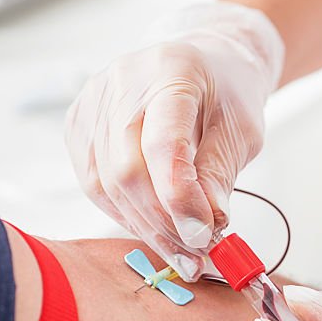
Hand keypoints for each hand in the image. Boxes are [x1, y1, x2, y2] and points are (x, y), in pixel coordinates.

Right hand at [65, 3, 283, 280]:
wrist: (202, 65)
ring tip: (182, 253)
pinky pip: (95, 185)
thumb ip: (221, 173)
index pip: (163, 145)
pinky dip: (127, 215)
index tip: (204, 236)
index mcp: (171, 71)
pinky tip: (156, 230)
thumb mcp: (242, 130)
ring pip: (107, 185)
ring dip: (146, 229)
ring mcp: (93, 103)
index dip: (180, 198)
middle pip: (127, 170)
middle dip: (164, 224)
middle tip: (196, 255)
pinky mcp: (79, 127)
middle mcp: (121, 82)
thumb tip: (208, 224)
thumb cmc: (226, 94)